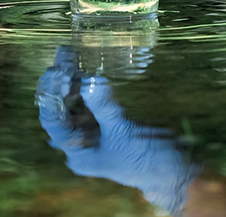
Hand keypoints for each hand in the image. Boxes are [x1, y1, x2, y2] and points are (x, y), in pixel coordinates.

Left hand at [37, 72, 197, 214]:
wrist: (173, 171)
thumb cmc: (147, 159)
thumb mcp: (124, 133)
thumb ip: (105, 108)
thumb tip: (91, 80)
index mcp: (77, 153)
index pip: (53, 120)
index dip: (53, 95)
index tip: (59, 72)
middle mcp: (79, 143)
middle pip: (61, 107)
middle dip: (61, 82)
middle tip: (64, 56)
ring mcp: (92, 131)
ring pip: (73, 101)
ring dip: (72, 79)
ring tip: (69, 54)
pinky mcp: (105, 122)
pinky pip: (90, 100)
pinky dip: (87, 85)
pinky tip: (84, 66)